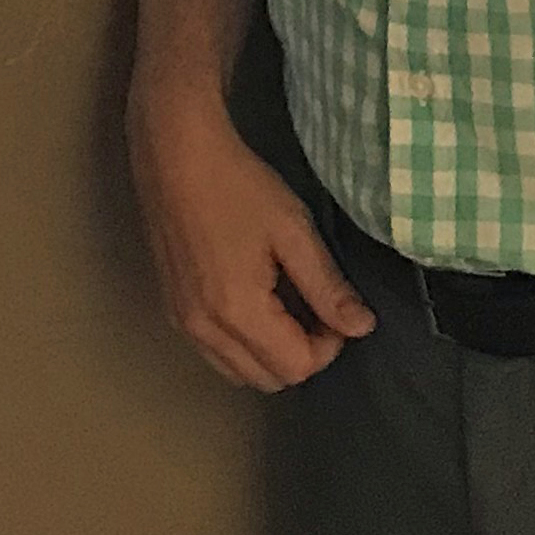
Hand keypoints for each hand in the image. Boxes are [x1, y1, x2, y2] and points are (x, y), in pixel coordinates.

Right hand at [126, 96, 373, 391]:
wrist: (175, 154)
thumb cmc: (239, 185)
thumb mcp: (293, 230)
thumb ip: (327, 286)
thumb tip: (362, 328)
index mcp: (238, 313)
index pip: (297, 367)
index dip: (328, 345)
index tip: (335, 305)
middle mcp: (204, 331)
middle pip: (268, 380)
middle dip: (301, 353)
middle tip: (315, 305)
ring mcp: (182, 324)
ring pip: (240, 372)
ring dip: (271, 353)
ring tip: (285, 301)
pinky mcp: (172, 311)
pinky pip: (215, 353)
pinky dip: (242, 344)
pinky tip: (253, 299)